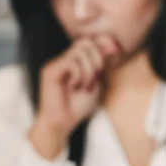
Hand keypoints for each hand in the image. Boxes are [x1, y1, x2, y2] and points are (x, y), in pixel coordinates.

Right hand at [28, 35, 119, 159]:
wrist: (61, 124)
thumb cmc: (76, 108)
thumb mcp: (96, 84)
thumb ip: (101, 66)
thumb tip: (111, 46)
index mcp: (74, 62)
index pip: (89, 41)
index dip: (103, 42)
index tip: (115, 52)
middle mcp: (63, 60)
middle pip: (85, 42)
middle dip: (97, 58)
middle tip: (96, 78)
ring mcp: (55, 64)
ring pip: (79, 51)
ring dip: (88, 70)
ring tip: (84, 86)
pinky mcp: (50, 71)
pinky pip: (71, 62)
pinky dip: (78, 75)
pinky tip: (74, 87)